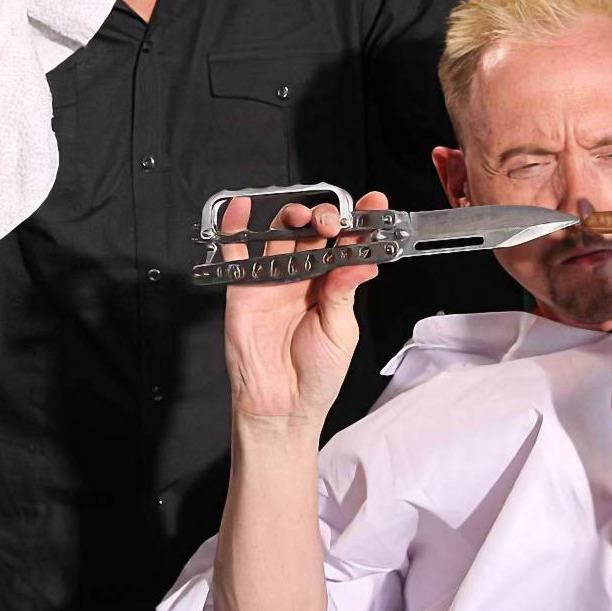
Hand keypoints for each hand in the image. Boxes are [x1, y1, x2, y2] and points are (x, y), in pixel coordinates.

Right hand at [222, 191, 388, 430]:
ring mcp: (273, 280)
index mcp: (333, 286)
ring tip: (300, 218)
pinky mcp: (244, 288)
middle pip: (313, 232)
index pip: (348, 245)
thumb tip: (363, 261)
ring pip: (280, 234)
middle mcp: (304, 278)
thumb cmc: (316, 376)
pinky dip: (235, 228)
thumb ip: (344, 292)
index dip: (361, 222)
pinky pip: (237, 252)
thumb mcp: (340, 332)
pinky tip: (242, 208)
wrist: (281, 407)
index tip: (375, 203)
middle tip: (330, 223)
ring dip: (290, 217)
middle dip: (324, 217)